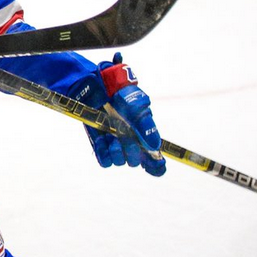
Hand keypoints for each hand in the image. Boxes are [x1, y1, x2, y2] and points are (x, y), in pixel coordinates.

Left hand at [69, 53, 164, 176]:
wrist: (101, 89)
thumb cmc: (124, 96)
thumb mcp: (138, 107)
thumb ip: (147, 126)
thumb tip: (155, 146)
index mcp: (145, 137)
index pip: (155, 162)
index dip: (155, 167)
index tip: (151, 165)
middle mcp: (132, 144)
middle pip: (134, 162)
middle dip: (130, 152)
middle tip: (123, 137)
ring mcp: (116, 145)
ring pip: (119, 161)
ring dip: (115, 152)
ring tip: (110, 137)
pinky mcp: (101, 145)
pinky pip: (104, 161)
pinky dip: (104, 153)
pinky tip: (102, 140)